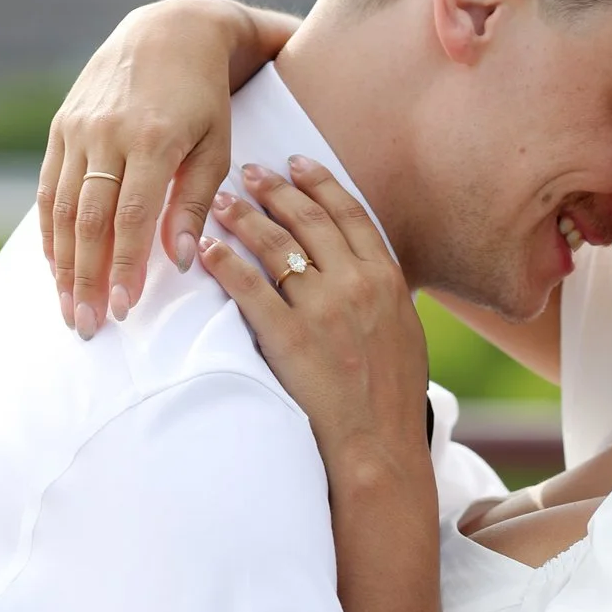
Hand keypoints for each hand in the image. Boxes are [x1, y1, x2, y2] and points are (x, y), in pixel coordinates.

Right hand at [38, 0, 247, 337]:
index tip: (124, 309)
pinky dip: (50, 229)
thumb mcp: (217, 146)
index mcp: (151, 139)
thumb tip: (178, 260)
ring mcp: (78, 127)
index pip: (130, 217)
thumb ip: (195, 202)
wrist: (171, 32)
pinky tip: (56, 264)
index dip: (123, 267)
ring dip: (63, 262)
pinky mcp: (63, 125)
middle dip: (85, 277)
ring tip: (70, 306)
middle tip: (88, 324)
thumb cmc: (206, 99)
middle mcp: (106, 132)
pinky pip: (49, 185)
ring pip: (61, 206)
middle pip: (87, 219)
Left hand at [199, 158, 430, 477]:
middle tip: (248, 172)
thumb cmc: (391, 400)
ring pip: (275, 245)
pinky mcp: (289, 337)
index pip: (350, 213)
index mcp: (387, 280)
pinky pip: (249, 287)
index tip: (297, 164)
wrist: (379, 447)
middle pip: (308, 219)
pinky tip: (207, 247)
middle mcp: (356, 285)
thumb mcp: (404, 334)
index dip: (320, 183)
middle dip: (274, 189)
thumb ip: (383, 297)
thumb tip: (366, 273)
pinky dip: (225, 262)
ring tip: (221, 202)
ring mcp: (322, 309)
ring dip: (244, 217)